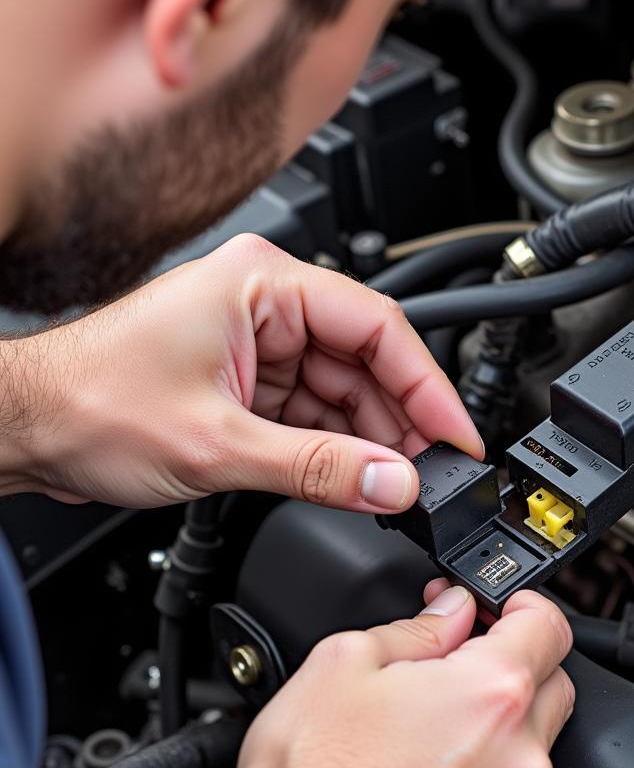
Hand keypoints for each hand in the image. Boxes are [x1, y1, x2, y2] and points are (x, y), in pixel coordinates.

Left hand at [5, 234, 482, 508]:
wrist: (23, 429)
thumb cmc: (87, 401)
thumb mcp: (218, 443)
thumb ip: (318, 467)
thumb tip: (392, 481)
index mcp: (263, 285)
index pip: (377, 326)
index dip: (426, 385)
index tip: (455, 432)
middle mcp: (266, 304)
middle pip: (367, 359)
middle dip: (400, 419)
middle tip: (431, 470)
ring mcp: (258, 342)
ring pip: (344, 389)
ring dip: (371, 438)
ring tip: (397, 482)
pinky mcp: (249, 380)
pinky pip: (314, 410)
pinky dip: (337, 446)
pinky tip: (358, 475)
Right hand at [159, 586, 574, 767]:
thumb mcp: (345, 662)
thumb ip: (418, 628)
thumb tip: (450, 612)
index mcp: (493, 694)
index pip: (548, 624)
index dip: (520, 603)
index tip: (496, 608)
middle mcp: (520, 757)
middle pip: (553, 684)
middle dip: (516, 664)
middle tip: (460, 663)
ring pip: (533, 748)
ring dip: (501, 728)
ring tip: (430, 729)